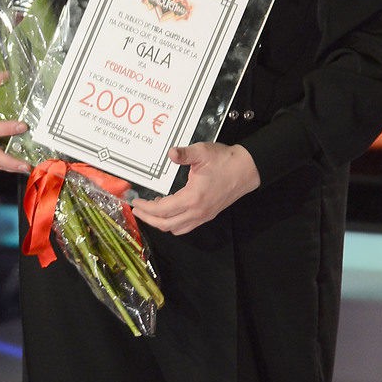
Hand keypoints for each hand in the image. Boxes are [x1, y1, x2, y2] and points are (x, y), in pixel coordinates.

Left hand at [131, 143, 259, 233]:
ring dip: (160, 223)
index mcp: (193, 198)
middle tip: (136, 209)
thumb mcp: (203, 152)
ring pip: (175, 229)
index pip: (162, 210)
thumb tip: (170, 154)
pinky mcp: (207, 215)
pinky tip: (169, 211)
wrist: (247, 169)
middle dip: (148, 218)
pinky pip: (185, 227)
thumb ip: (184, 154)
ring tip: (150, 210)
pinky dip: (173, 224)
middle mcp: (197, 211)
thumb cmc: (225, 161)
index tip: (134, 201)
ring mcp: (203, 216)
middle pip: (165, 225)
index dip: (145, 207)